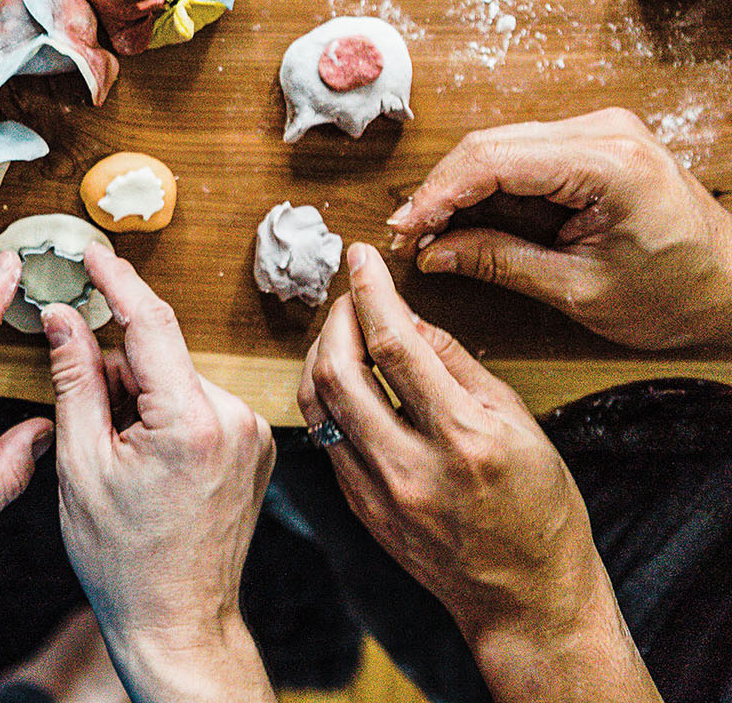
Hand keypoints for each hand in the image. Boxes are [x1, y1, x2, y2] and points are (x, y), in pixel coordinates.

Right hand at [44, 245, 276, 702]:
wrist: (177, 622)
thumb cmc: (124, 558)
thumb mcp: (81, 464)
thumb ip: (74, 380)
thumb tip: (64, 317)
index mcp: (191, 422)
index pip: (149, 323)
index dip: (115, 281)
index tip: (91, 253)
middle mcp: (235, 419)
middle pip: (159, 354)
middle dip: (114, 368)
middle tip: (84, 415)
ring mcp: (252, 433)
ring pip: (177, 378)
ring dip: (139, 394)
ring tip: (118, 455)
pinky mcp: (255, 446)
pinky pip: (198, 402)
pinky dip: (164, 413)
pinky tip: (145, 458)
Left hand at [299, 244, 658, 702]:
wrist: (526, 596)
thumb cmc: (539, 507)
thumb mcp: (519, 422)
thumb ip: (457, 364)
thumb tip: (405, 316)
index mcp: (464, 438)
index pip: (394, 344)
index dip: (370, 292)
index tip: (360, 259)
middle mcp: (412, 466)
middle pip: (337, 370)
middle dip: (334, 318)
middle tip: (346, 294)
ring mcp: (378, 492)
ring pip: (316, 404)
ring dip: (317, 354)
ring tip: (338, 330)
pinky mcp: (360, 509)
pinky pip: (325, 438)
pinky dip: (324, 398)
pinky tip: (340, 378)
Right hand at [387, 108, 731, 348]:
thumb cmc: (680, 292)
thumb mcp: (580, 290)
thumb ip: (500, 262)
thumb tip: (436, 251)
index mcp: (608, 164)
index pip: (493, 159)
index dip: (437, 194)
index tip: (406, 228)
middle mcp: (605, 132)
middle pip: (489, 146)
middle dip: (440, 193)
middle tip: (408, 236)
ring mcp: (600, 133)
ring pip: (499, 148)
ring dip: (460, 191)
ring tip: (431, 235)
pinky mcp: (594, 144)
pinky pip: (522, 156)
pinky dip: (489, 189)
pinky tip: (467, 220)